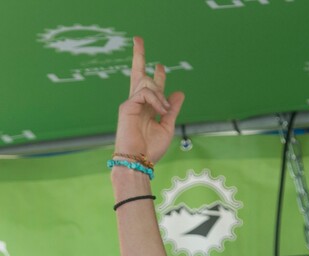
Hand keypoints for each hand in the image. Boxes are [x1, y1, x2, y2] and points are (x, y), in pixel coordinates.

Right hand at [113, 36, 184, 164]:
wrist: (138, 161)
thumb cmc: (151, 149)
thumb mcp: (167, 127)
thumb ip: (172, 110)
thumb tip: (179, 93)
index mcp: (147, 108)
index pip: (151, 87)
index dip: (157, 75)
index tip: (161, 66)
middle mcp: (137, 103)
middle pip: (138, 74)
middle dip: (139, 56)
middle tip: (138, 38)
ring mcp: (131, 103)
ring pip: (146, 83)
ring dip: (160, 95)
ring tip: (164, 111)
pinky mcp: (126, 106)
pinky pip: (144, 92)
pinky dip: (156, 100)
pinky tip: (160, 111)